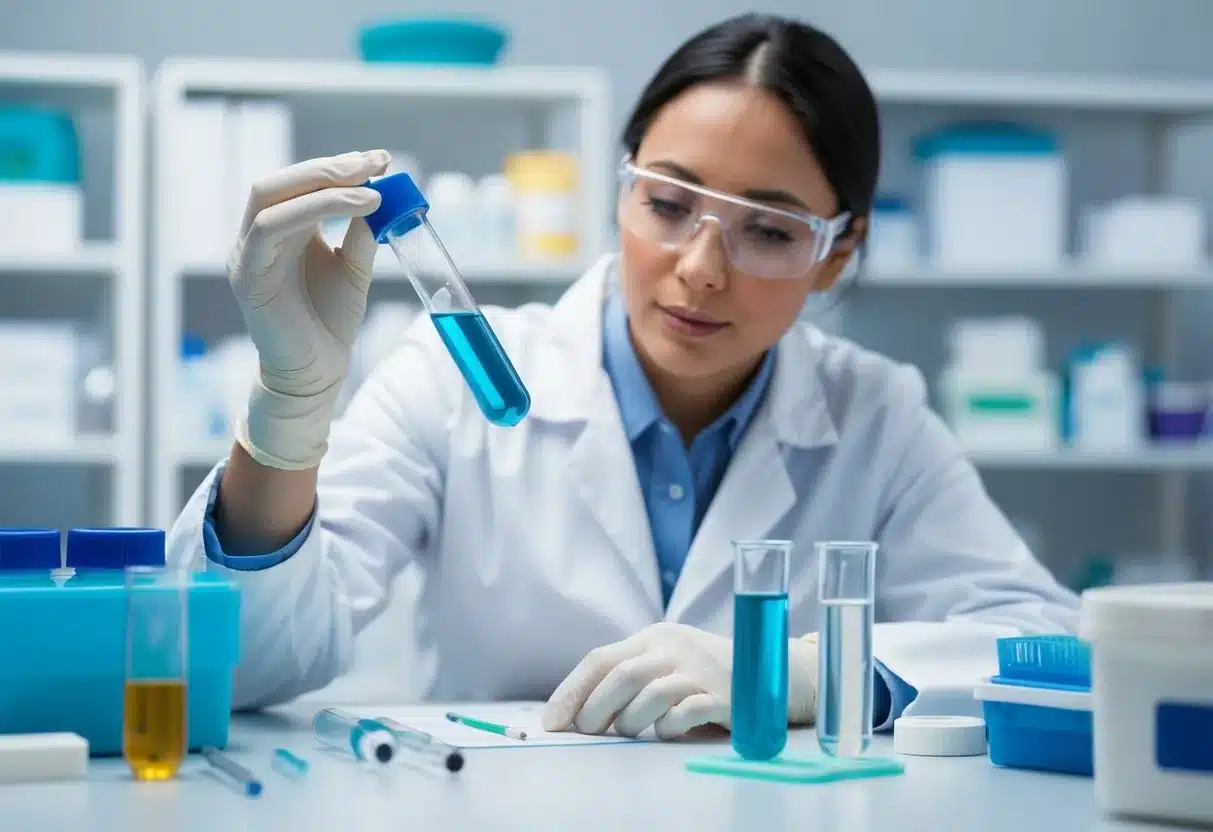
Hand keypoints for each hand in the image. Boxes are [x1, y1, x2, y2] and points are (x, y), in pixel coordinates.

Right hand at [229, 149, 390, 469]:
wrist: (318, 374)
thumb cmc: (330, 321)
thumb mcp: (354, 266)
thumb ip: (361, 230)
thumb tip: (381, 188)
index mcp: (280, 230)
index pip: (298, 183)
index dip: (337, 167)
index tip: (380, 160)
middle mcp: (256, 237)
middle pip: (279, 181)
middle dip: (329, 168)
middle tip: (375, 163)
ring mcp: (246, 255)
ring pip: (271, 198)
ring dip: (325, 186)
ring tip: (372, 189)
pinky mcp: (248, 277)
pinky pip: (270, 229)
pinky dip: (314, 211)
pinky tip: (357, 209)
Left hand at [541, 622, 818, 739]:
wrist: (771, 671)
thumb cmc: (704, 674)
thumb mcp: (666, 664)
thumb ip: (628, 680)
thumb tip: (578, 716)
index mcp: (653, 637)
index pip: (600, 659)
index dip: (571, 692)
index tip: (552, 722)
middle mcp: (674, 647)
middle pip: (620, 676)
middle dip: (594, 710)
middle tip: (587, 732)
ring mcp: (699, 670)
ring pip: (648, 695)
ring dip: (629, 722)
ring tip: (630, 732)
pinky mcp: (722, 695)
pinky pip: (683, 713)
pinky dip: (667, 727)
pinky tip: (666, 731)